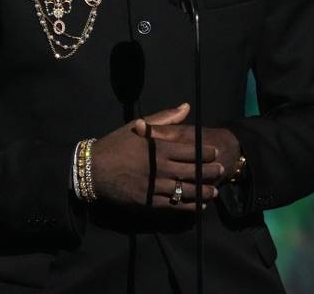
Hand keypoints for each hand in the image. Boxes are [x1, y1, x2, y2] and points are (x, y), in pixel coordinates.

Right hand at [91, 103, 222, 210]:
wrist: (93, 170)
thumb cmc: (115, 145)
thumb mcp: (137, 126)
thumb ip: (164, 119)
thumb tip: (186, 107)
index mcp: (158, 148)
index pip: (190, 151)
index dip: (206, 153)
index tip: (215, 153)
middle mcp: (159, 168)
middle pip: (192, 171)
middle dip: (209, 172)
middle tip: (221, 171)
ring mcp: (154, 187)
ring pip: (185, 191)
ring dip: (203, 191)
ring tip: (214, 192)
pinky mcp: (148, 202)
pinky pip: (173, 205)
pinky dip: (188, 206)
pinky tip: (198, 206)